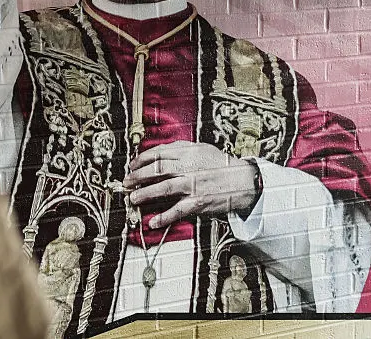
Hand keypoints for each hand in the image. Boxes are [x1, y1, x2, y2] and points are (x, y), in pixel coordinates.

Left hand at [123, 141, 258, 228]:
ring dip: (144, 194)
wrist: (242, 181)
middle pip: (156, 170)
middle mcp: (188, 167)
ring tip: (133, 198)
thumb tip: (158, 152)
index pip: (158, 153)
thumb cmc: (221, 165)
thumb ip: (180, 149)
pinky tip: (152, 221)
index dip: (141, 160)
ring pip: (163, 189)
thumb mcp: (201, 149)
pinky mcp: (198, 202)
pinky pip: (177, 210)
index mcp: (188, 152)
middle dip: (137, 176)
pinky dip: (163, 217)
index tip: (132, 166)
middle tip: (127, 182)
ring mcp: (192, 185)